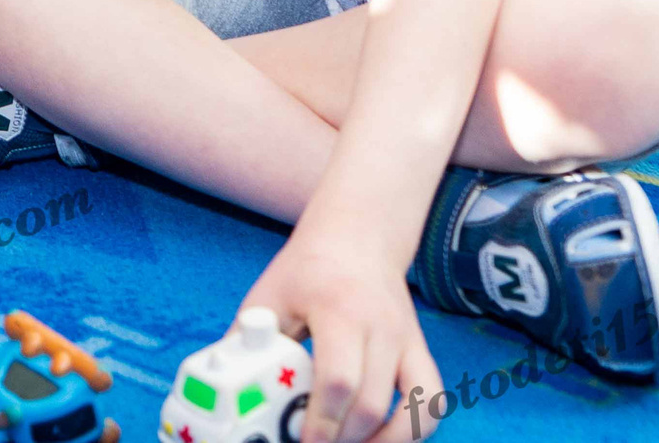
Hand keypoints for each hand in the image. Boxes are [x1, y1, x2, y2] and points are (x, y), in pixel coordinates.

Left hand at [245, 219, 441, 442]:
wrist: (357, 236)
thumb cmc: (307, 270)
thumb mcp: (269, 296)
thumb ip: (247, 341)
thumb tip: (225, 390)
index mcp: (338, 309)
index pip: (338, 378)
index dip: (321, 421)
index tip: (302, 442)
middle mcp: (381, 326)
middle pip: (371, 403)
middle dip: (343, 439)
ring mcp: (407, 339)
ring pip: (415, 407)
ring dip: (384, 441)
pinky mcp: (421, 350)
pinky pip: (432, 400)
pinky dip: (413, 429)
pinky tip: (382, 438)